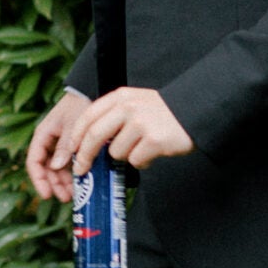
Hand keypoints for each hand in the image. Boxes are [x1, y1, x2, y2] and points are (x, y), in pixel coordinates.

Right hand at [25, 92, 89, 199]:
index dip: (38, 179)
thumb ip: (64, 145)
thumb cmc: (80, 105)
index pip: (34, 161)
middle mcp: (49, 141)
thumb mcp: (72, 125)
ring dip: (63, 182)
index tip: (46, 194)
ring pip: (57, 169)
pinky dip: (72, 174)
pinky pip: (68, 164)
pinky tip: (81, 183)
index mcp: (43, 134)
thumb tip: (56, 167)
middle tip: (65, 198)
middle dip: (53, 184)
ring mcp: (60, 144)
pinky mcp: (71, 146)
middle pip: (45, 168)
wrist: (92, 90)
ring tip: (74, 194)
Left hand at [62, 87, 194, 172]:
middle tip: (81, 170)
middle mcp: (127, 107)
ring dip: (125, 157)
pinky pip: (135, 161)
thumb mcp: (135, 102)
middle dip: (84, 156)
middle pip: (94, 135)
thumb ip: (114, 116)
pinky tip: (152, 153)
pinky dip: (142, 162)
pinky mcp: (153, 140)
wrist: (196, 111)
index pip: (88, 116)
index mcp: (120, 97)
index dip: (76, 136)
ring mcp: (140, 123)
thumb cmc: (162, 112)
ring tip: (141, 148)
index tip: (71, 151)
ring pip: (116, 152)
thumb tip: (89, 144)